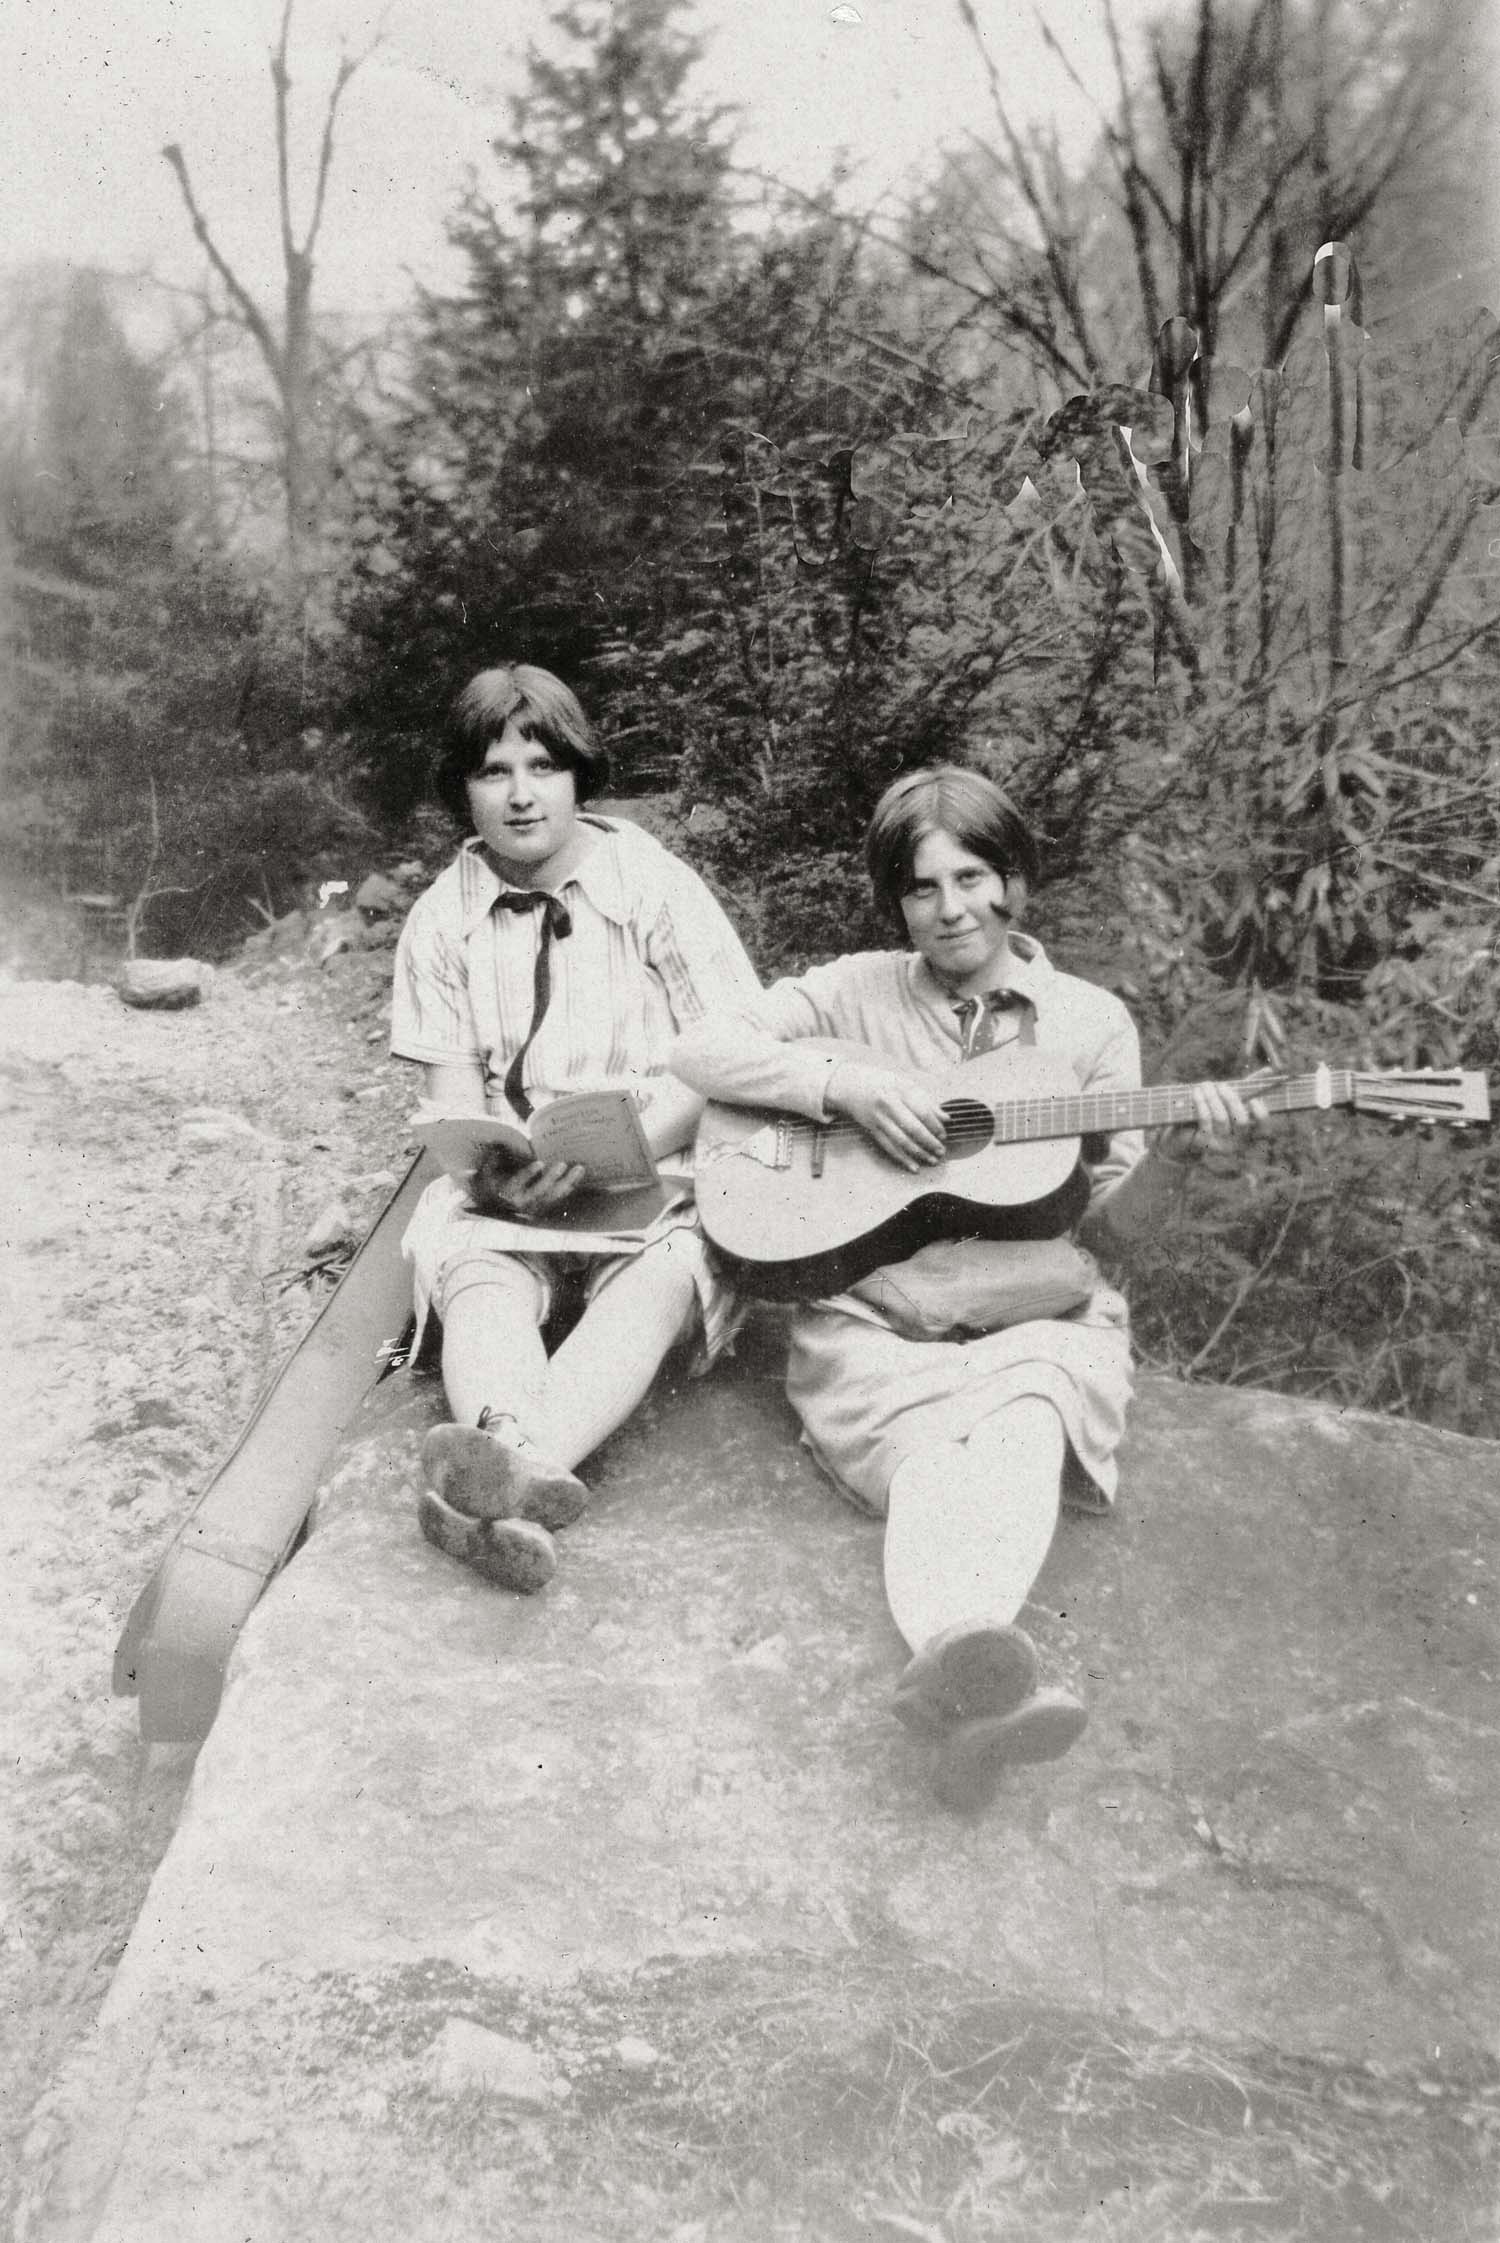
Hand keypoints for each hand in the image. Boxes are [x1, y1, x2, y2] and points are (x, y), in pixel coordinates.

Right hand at [469, 1149, 585, 1218]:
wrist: (497, 1200)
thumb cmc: (493, 1178)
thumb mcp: (489, 1168)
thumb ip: (493, 1156)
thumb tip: (498, 1143)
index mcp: (505, 1192)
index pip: (516, 1184)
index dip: (527, 1174)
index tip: (539, 1163)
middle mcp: (520, 1203)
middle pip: (538, 1192)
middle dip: (551, 1178)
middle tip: (562, 1164)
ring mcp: (534, 1206)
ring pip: (552, 1197)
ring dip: (567, 1183)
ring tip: (579, 1168)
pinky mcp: (545, 1206)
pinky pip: (560, 1197)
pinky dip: (571, 1185)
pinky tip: (579, 1173)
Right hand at [826, 1062, 947, 1171]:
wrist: (851, 1085)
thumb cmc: (884, 1083)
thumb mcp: (905, 1084)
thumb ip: (926, 1100)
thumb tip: (946, 1118)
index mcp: (899, 1090)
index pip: (922, 1111)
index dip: (935, 1126)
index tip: (943, 1135)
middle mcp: (888, 1104)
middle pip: (912, 1128)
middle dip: (929, 1142)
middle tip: (941, 1151)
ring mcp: (878, 1118)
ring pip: (901, 1141)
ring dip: (918, 1153)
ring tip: (932, 1160)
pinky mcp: (871, 1129)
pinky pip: (889, 1147)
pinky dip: (902, 1159)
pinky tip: (914, 1167)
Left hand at [1179, 1078, 1271, 1143]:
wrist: (1184, 1132)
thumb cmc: (1214, 1113)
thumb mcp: (1231, 1101)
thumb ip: (1250, 1087)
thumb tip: (1269, 1070)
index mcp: (1249, 1134)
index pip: (1264, 1130)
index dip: (1261, 1115)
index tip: (1253, 1100)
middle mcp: (1237, 1143)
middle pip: (1241, 1120)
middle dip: (1231, 1099)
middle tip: (1221, 1085)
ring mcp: (1219, 1145)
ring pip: (1221, 1118)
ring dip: (1212, 1097)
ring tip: (1205, 1085)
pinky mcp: (1202, 1143)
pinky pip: (1205, 1120)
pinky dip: (1201, 1103)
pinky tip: (1196, 1092)